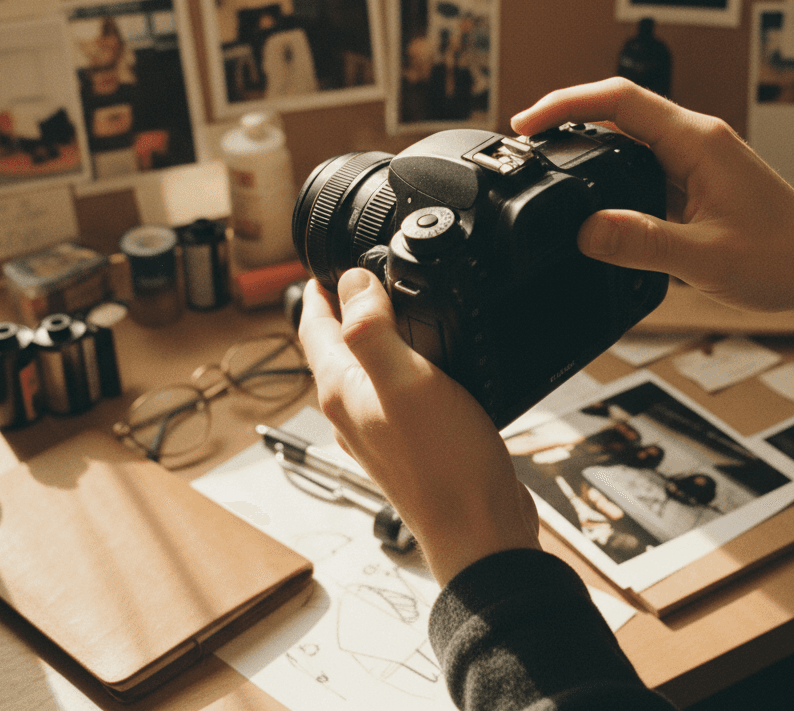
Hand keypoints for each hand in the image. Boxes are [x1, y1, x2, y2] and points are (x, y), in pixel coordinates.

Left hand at [297, 269, 540, 584]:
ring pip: (365, 369)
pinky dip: (403, 364)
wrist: (479, 529)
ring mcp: (379, 429)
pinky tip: (430, 361)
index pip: (314, 328)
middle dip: (344, 309)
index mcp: (341, 391)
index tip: (325, 263)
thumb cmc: (444, 464)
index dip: (318, 291)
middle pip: (335, 348)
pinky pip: (395, 390)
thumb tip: (351, 282)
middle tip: (363, 276)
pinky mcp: (410, 442)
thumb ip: (371, 330)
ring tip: (396, 308)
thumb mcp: (406, 381)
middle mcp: (352, 411)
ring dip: (374, 335)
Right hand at [511, 78, 793, 348]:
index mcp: (699, 141)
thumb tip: (584, 231)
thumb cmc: (783, 260)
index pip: (620, 99)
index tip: (527, 123)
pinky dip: (608, 169)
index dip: (566, 103)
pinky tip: (590, 188)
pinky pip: (642, 161)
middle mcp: (697, 139)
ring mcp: (697, 157)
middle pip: (618, 108)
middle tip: (525, 144)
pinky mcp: (696, 179)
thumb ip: (642, 243)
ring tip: (546, 162)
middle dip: (566, 118)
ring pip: (628, 135)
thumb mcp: (705, 258)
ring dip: (587, 142)